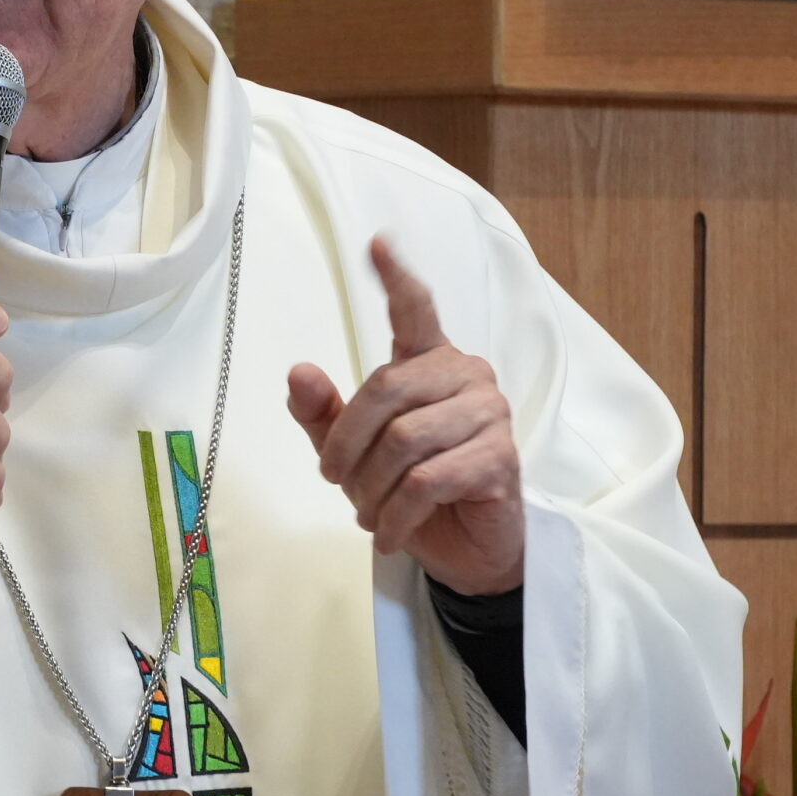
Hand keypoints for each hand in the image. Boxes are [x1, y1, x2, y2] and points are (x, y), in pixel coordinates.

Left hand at [286, 235, 525, 595]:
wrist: (463, 551)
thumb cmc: (409, 490)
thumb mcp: (353, 453)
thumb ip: (324, 414)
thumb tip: (298, 372)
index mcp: (430, 363)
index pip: (416, 310)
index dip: (396, 277)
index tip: (378, 244)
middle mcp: (466, 376)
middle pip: (385, 389)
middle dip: (346, 443)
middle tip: (333, 480)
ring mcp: (488, 414)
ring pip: (403, 441)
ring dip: (371, 488)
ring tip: (367, 514)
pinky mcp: (498, 459)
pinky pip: (426, 481)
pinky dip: (396, 514)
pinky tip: (389, 531)